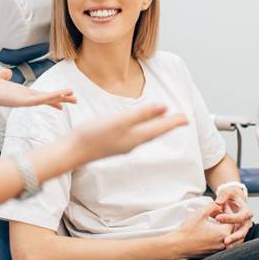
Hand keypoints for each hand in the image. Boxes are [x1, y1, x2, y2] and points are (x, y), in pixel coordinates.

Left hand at [0, 69, 76, 109]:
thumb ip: (4, 75)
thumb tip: (7, 73)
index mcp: (19, 93)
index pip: (39, 95)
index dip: (52, 96)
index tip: (63, 98)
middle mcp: (22, 98)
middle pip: (46, 99)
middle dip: (61, 99)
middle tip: (76, 100)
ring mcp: (22, 101)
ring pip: (45, 100)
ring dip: (59, 98)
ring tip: (73, 97)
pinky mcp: (20, 101)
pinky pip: (38, 100)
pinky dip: (50, 97)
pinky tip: (59, 95)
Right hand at [73, 104, 187, 162]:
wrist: (71, 152)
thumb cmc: (93, 136)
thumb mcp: (120, 121)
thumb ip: (141, 114)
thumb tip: (164, 107)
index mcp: (136, 137)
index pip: (160, 128)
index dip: (174, 122)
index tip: (187, 118)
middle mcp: (132, 143)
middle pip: (155, 132)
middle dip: (168, 125)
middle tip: (180, 120)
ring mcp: (122, 145)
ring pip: (145, 135)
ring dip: (156, 128)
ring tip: (163, 122)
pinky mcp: (112, 143)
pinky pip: (135, 135)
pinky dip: (143, 129)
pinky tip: (138, 127)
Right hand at [165, 202, 232, 259]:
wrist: (177, 245)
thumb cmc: (188, 229)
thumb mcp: (200, 213)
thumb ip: (213, 206)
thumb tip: (220, 204)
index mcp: (223, 233)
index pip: (232, 220)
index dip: (227, 211)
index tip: (220, 206)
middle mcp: (223, 243)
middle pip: (230, 228)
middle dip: (225, 219)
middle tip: (216, 212)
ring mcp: (218, 250)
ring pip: (226, 236)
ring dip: (222, 227)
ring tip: (213, 220)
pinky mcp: (212, 253)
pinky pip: (220, 242)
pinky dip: (218, 235)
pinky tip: (209, 229)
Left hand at [214, 187, 252, 248]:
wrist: (234, 201)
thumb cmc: (231, 196)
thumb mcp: (228, 192)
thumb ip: (223, 195)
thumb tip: (218, 202)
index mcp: (246, 211)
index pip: (240, 216)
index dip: (229, 218)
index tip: (217, 218)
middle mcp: (247, 221)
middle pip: (244, 231)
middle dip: (235, 236)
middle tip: (225, 240)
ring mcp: (244, 229)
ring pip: (241, 238)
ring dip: (234, 243)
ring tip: (225, 247)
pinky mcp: (239, 233)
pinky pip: (237, 241)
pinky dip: (232, 244)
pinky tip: (224, 249)